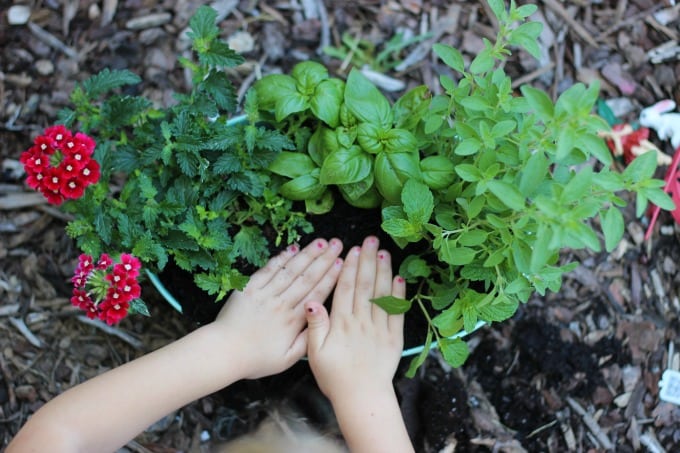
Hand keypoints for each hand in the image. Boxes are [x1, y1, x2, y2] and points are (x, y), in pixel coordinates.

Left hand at [215, 237, 343, 378]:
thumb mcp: (287, 359)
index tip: (342, 263)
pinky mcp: (249, 287)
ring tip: (321, 242)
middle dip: (325, 259)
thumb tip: (323, 325)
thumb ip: (307, 341)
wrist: (223, 352)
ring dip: (307, 254)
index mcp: (294, 321)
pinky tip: (293, 249)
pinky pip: (268, 270)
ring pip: (291, 270)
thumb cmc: (256, 359)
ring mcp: (265, 293)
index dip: (331, 276)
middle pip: (307, 277)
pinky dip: (281, 258)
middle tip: (337, 244)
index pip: (318, 293)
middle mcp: (282, 303)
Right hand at [305, 235, 405, 401]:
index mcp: (341, 323)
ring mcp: (380, 328)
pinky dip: (399, 295)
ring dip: (384, 271)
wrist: (362, 398)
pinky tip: (399, 279)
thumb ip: (315, 326)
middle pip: (365, 285)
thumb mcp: (315, 353)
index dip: (349, 267)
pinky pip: (397, 313)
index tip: (352, 249)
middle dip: (368, 260)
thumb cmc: (334, 377)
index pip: (346, 288)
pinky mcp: (394, 338)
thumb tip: (311, 301)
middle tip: (371, 240)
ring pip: (381, 295)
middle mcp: (362, 321)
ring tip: (385, 252)